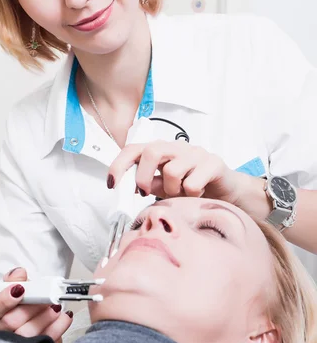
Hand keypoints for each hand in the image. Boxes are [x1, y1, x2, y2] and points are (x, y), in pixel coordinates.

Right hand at [0, 267, 72, 342]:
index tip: (19, 289)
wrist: (19, 333)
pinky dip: (57, 329)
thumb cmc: (10, 313)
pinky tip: (63, 318)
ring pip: (27, 335)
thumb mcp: (7, 295)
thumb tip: (19, 273)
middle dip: (31, 306)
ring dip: (45, 317)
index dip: (3, 300)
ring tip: (56, 306)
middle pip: (10, 322)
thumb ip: (12, 282)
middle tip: (45, 296)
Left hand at [108, 140, 268, 216]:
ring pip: (172, 171)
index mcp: (162, 151)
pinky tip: (198, 194)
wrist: (229, 192)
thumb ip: (151, 185)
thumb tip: (134, 188)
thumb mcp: (167, 188)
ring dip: (173, 190)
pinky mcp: (213, 163)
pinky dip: (191, 195)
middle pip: (152, 152)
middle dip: (144, 177)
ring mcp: (196, 153)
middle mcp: (177, 147)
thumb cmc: (194, 188)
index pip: (134, 150)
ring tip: (181, 195)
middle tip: (148, 193)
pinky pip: (193, 182)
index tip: (112, 184)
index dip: (119, 165)